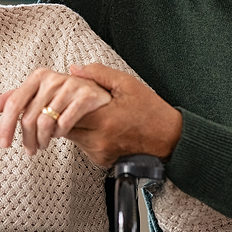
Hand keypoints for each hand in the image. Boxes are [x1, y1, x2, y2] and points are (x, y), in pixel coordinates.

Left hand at [0, 67, 111, 155]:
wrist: (100, 94)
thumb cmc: (67, 97)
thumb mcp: (41, 95)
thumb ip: (18, 99)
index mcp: (39, 76)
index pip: (14, 103)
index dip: (6, 125)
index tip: (4, 143)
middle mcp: (53, 78)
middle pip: (29, 118)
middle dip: (27, 139)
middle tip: (30, 150)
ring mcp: (70, 86)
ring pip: (45, 123)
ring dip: (42, 140)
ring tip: (44, 144)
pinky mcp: (85, 96)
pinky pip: (64, 123)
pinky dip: (59, 134)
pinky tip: (59, 135)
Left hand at [64, 64, 182, 167]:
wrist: (170, 140)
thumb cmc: (152, 112)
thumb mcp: (127, 84)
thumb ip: (98, 74)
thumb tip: (74, 70)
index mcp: (104, 119)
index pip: (64, 114)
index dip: (60, 103)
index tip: (62, 95)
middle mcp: (99, 140)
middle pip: (64, 128)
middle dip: (63, 114)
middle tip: (70, 102)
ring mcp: (100, 153)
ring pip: (72, 138)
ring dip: (72, 125)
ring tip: (87, 112)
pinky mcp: (102, 161)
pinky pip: (83, 146)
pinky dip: (84, 135)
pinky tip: (96, 125)